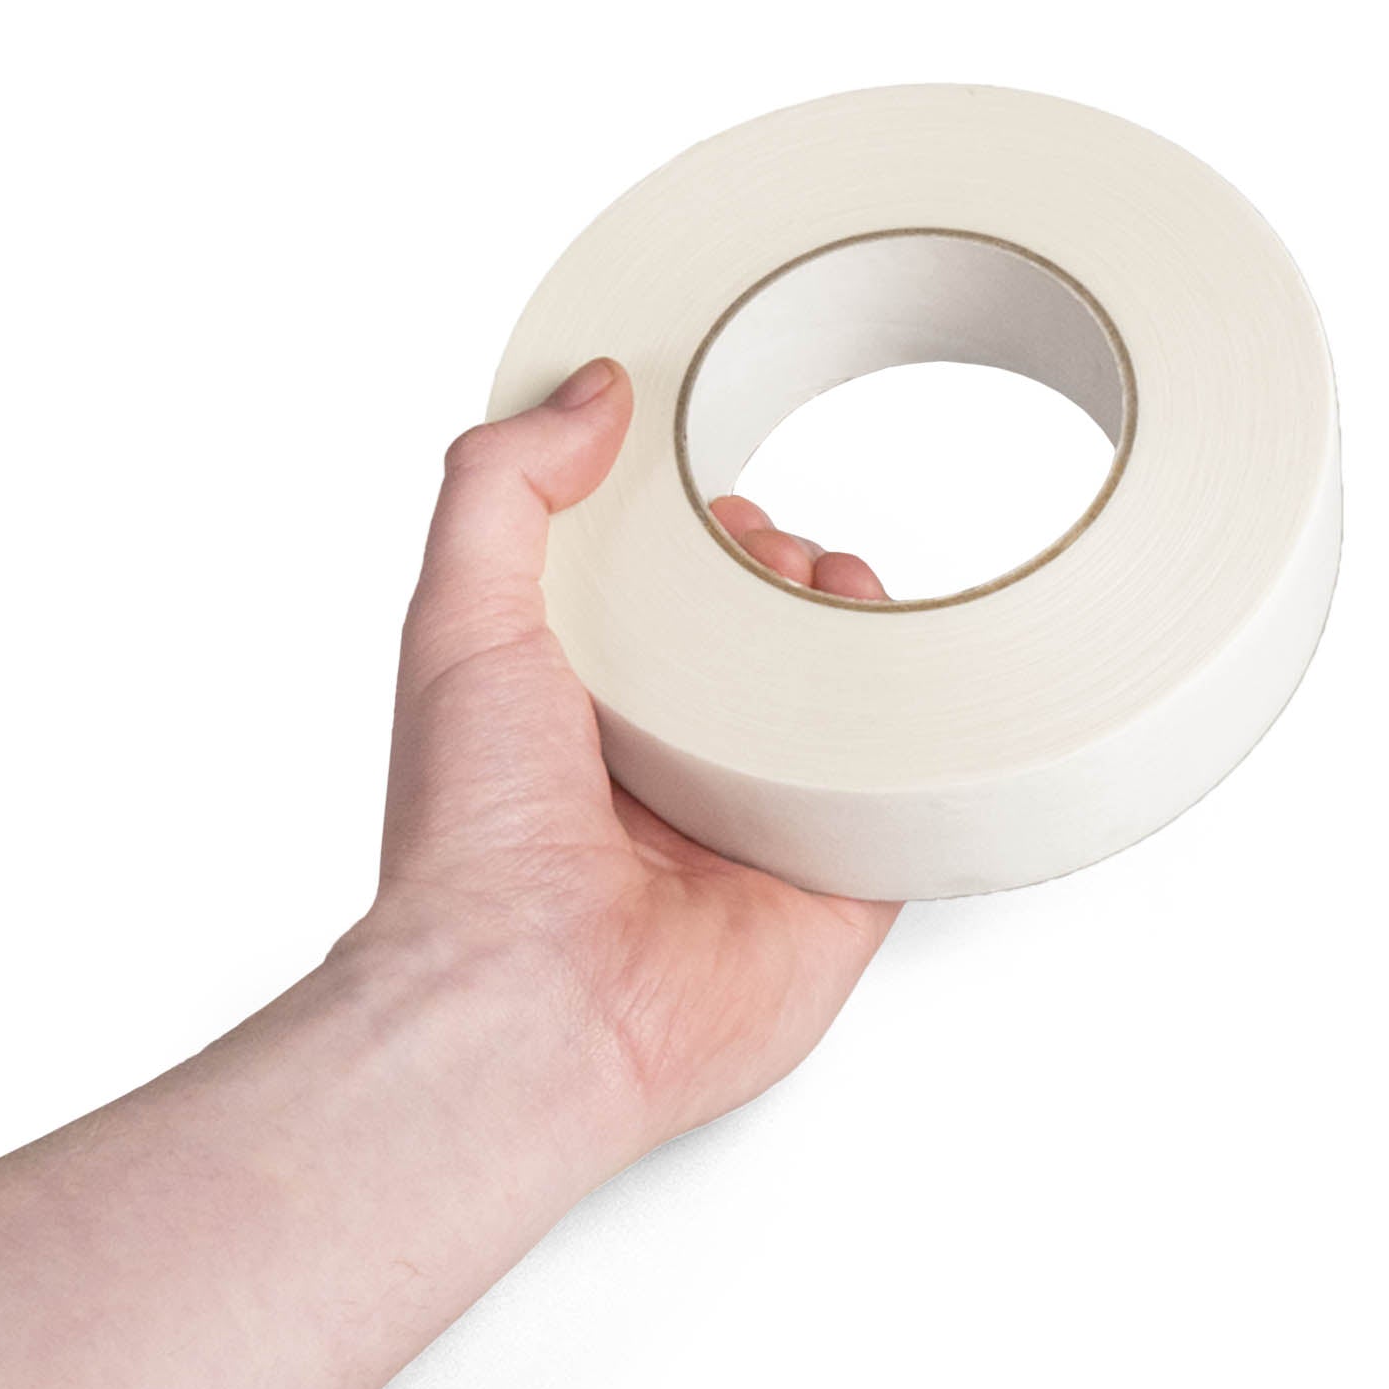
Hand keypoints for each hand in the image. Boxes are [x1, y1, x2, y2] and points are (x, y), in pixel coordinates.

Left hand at [351, 358, 897, 1163]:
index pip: (663, 605)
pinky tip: (931, 679)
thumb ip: (503, 487)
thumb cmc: (477, 834)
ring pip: (841, 712)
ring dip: (860, 636)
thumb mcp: (457, 618)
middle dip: (787, 576)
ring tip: (848, 589)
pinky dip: (931, 739)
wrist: (535, 997)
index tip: (719, 503)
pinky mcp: (838, 887)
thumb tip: (592, 391)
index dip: (699, 541)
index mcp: (580, 717)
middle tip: (783, 552)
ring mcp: (759, 832)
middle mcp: (670, 775)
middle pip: (763, 648)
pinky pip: (908, 800)